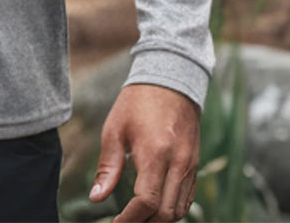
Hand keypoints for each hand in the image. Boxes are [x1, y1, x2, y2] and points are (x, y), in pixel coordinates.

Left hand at [88, 84, 199, 221]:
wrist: (170, 81)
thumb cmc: (137, 103)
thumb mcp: (115, 129)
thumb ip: (107, 166)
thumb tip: (96, 197)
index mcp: (155, 154)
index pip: (147, 202)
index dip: (130, 220)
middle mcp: (177, 164)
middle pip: (166, 213)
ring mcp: (189, 166)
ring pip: (179, 209)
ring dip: (159, 220)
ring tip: (138, 218)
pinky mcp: (194, 164)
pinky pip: (187, 198)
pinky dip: (172, 209)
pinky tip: (155, 207)